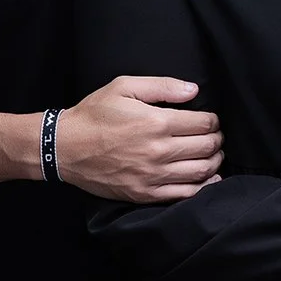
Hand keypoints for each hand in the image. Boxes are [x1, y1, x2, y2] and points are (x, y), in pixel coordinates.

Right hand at [55, 76, 222, 202]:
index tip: (211, 120)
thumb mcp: (123, 87)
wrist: (63, 148)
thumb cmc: (93, 115)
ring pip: (201, 171)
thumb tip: (194, 91)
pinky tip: (208, 178)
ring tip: (213, 154)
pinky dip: (203, 186)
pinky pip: (185, 194)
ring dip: (214, 161)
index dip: (213, 121)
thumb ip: (162, 86)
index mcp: (156, 123)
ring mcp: (152, 175)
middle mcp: (158, 151)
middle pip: (207, 147)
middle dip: (217, 139)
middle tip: (215, 136)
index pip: (204, 124)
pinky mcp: (144, 193)